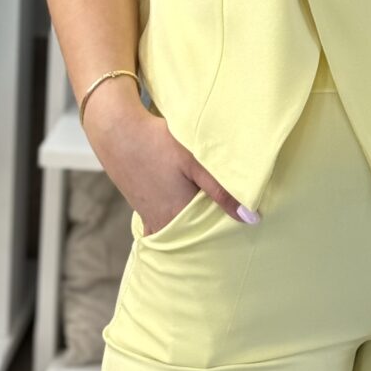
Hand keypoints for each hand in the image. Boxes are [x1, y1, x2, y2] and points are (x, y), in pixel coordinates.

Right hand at [88, 100, 259, 228]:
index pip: (211, 234)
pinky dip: (172, 229)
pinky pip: (159, 229)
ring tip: (210, 223)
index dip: (228, 232)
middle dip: (211, 235)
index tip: (244, 229)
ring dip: (193, 230)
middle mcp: (164, 223)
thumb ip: (221, 190)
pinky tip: (181, 221)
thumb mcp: (194, 161)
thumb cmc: (158, 142)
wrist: (119, 132)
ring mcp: (150, 218)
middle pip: (194, 237)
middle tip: (230, 229)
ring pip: (178, 234)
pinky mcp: (142, 209)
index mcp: (179, 214)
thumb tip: (250, 218)